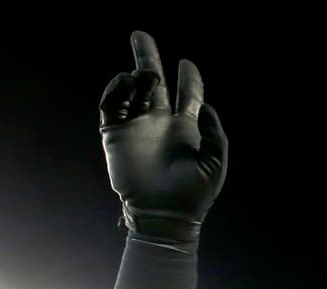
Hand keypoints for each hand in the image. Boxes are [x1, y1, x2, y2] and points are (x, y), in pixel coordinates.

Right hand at [99, 31, 227, 244]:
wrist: (164, 215)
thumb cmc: (193, 195)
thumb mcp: (214, 163)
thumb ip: (214, 133)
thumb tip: (206, 105)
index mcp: (186, 129)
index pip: (187, 95)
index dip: (189, 78)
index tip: (187, 64)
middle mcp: (160, 123)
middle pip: (152, 82)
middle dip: (147, 57)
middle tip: (140, 34)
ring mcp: (137, 127)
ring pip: (132, 90)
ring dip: (136, 76)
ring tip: (144, 77)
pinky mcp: (116, 135)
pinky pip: (112, 106)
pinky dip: (116, 90)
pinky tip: (127, 83)